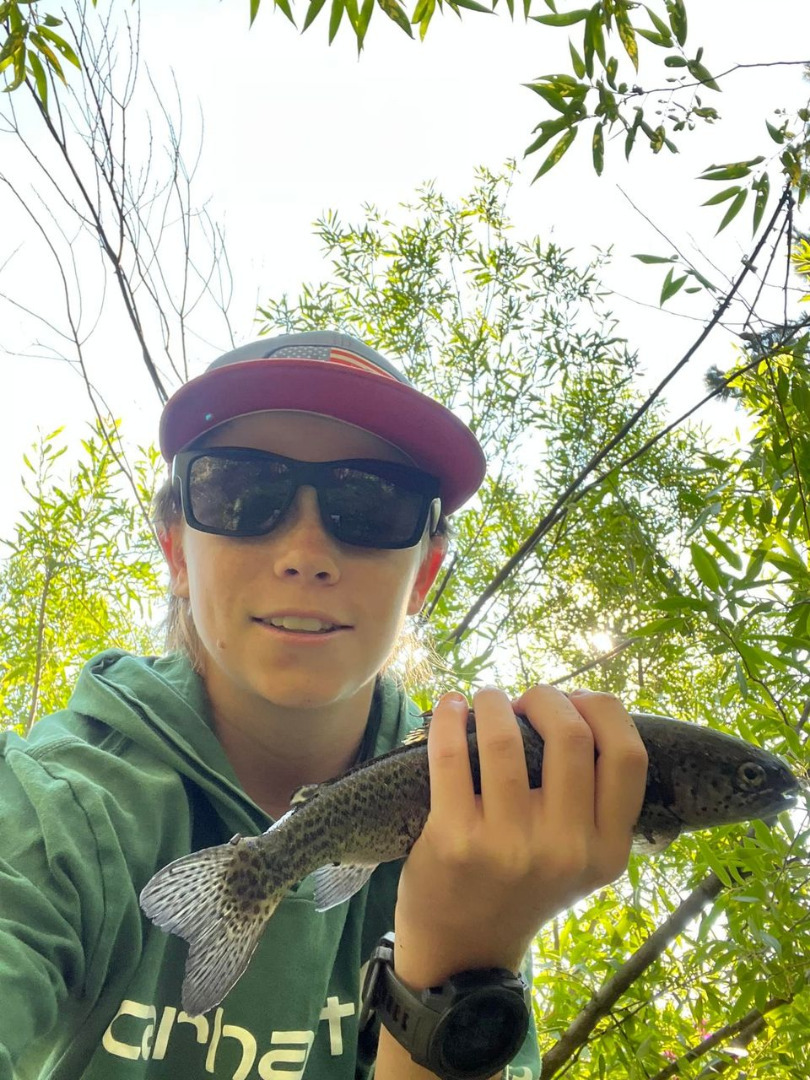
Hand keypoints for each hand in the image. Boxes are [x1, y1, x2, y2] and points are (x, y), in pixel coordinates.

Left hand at [392, 684, 647, 988]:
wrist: (463, 949)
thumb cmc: (523, 885)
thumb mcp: (580, 859)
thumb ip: (592, 800)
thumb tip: (574, 706)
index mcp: (608, 850)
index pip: (630, 756)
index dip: (604, 711)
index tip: (577, 702)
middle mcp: (567, 850)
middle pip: (572, 736)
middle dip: (547, 698)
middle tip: (525, 700)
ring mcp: (510, 846)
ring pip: (508, 739)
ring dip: (494, 701)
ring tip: (486, 699)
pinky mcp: (456, 840)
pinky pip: (453, 756)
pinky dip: (450, 718)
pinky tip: (450, 708)